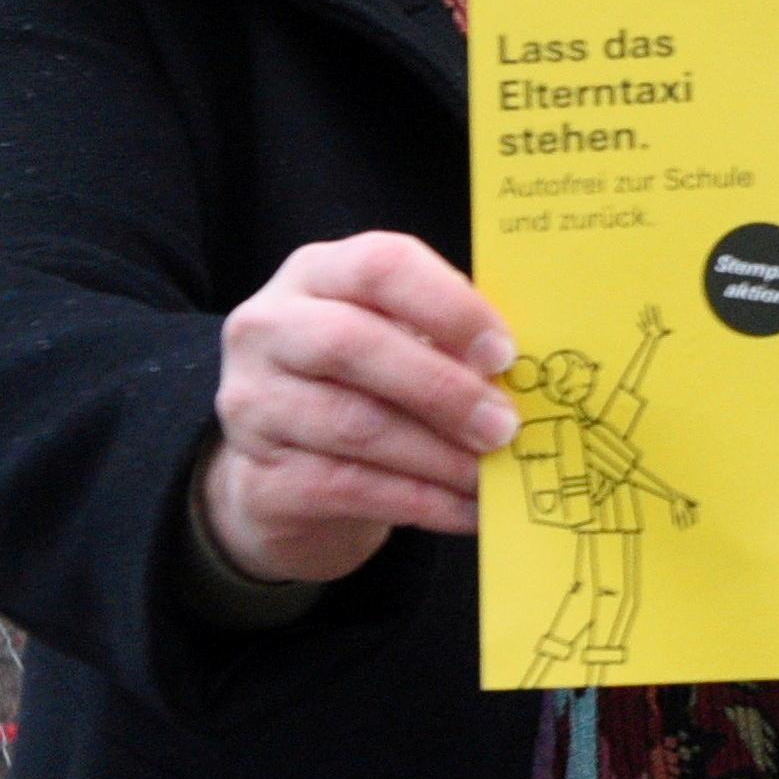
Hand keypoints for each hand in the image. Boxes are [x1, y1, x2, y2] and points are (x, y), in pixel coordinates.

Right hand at [203, 229, 516, 586]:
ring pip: (353, 424)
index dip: (449, 307)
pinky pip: (349, 488)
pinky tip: (467, 512)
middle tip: (504, 426)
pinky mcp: (259, 477)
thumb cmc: (367, 387)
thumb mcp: (400, 341)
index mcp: (318, 274)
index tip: (505, 353)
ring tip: (494, 474)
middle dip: (443, 389)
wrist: (289, 475)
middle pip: (353, 344)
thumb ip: (449, 341)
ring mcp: (252, 404)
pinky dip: (422, 502)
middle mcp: (269, 329)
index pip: (379, 267)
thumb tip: (526, 372)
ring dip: (439, 455)